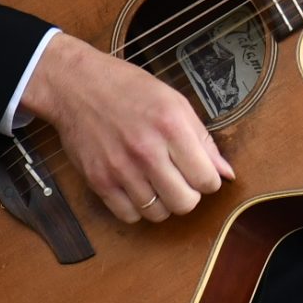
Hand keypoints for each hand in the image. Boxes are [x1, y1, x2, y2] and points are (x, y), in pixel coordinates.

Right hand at [18, 32, 234, 224]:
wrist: (76, 86)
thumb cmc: (128, 89)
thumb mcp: (174, 102)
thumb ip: (203, 139)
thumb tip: (226, 173)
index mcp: (171, 126)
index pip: (207, 180)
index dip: (209, 180)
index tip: (201, 173)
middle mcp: (147, 150)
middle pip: (185, 203)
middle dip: (189, 195)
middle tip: (181, 180)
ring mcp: (120, 168)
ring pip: (158, 213)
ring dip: (164, 202)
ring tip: (158, 182)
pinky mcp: (98, 181)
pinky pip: (129, 216)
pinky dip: (138, 208)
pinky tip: (138, 188)